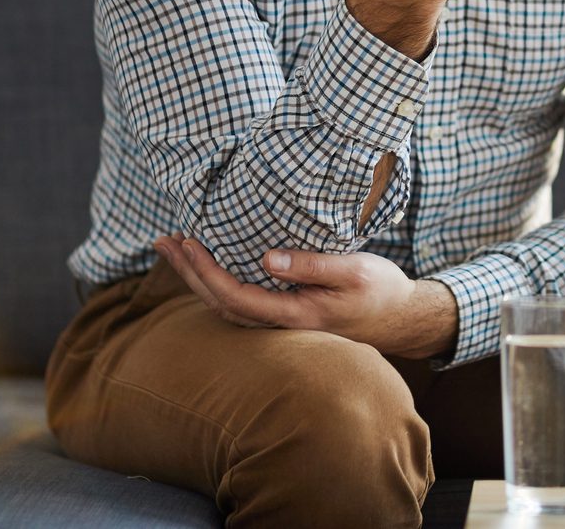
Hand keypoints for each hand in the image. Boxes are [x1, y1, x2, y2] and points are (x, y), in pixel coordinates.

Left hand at [154, 236, 458, 357]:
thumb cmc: (381, 290)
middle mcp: (282, 325)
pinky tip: (209, 264)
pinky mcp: (286, 315)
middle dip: (188, 272)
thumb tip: (267, 259)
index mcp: (296, 314)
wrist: (401, 318)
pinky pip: (239, 302)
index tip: (187, 242)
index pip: (235, 296)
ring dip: (196, 278)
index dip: (206, 271)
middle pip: (219, 303)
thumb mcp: (355, 270)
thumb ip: (312, 266)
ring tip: (175, 248)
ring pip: (225, 305)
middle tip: (163, 240)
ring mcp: (282, 323)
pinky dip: (216, 282)